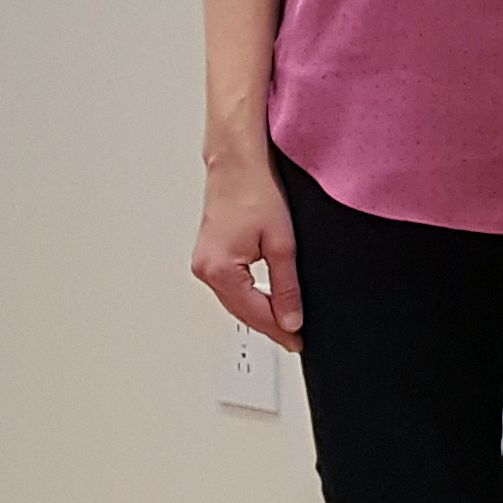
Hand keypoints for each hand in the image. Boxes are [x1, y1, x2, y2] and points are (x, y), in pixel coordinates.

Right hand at [193, 153, 302, 349]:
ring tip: (284, 323)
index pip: (255, 314)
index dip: (281, 331)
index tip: (299, 342)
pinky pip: (230, 286)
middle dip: (270, 325)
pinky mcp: (209, 254)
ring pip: (235, 301)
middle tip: (296, 338)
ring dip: (259, 312)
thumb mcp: (282, 243)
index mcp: (219, 269)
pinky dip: (248, 296)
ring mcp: (203, 262)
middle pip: (242, 312)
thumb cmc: (254, 188)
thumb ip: (286, 287)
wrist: (238, 160)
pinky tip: (264, 301)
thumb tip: (290, 319)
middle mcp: (204, 269)